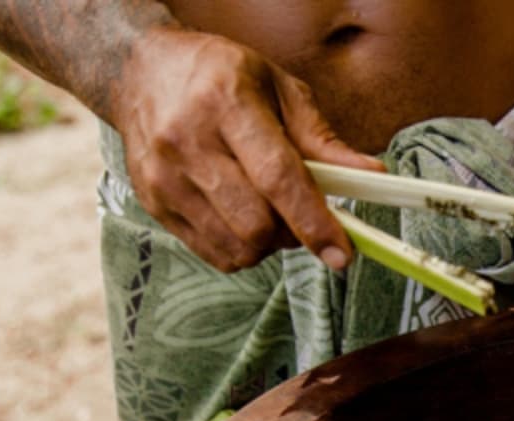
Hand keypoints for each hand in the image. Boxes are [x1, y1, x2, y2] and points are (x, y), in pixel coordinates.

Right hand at [113, 26, 383, 272]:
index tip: (343, 254)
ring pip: (237, 247)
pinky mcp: (153, 204)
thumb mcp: (278, 88)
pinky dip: (242, 249)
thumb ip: (323, 139)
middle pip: (256, 223)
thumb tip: (372, 176)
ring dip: (269, 244)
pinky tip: (242, 216)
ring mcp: (164, 177)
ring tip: (269, 210)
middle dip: (293, 233)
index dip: (314, 222)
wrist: (141, 72)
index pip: (277, 177)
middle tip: (301, 213)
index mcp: (224, 103)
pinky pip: (215, 254)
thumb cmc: (220, 77)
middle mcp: (187, 141)